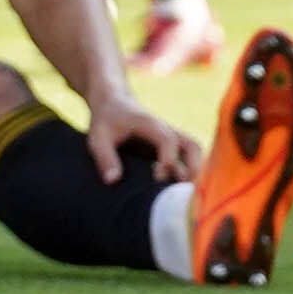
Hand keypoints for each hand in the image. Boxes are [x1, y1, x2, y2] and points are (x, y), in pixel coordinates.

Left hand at [83, 89, 200, 186]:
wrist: (113, 101)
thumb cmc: (106, 119)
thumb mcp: (98, 136)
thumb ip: (105, 157)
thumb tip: (113, 181)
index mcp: (149, 124)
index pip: (167, 140)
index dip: (167, 159)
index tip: (158, 177)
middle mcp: (166, 130)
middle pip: (193, 146)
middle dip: (192, 168)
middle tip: (180, 189)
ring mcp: (172, 138)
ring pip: (195, 152)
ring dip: (195, 170)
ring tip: (184, 192)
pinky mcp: (172, 146)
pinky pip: (189, 157)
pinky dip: (190, 171)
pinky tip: (179, 189)